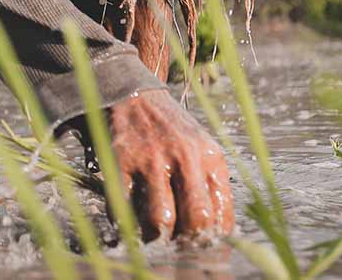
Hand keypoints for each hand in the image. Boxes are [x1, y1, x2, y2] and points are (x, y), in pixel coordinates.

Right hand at [107, 90, 233, 241]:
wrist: (137, 97)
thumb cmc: (174, 131)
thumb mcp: (203, 150)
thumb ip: (212, 186)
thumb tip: (216, 232)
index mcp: (210, 157)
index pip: (220, 214)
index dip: (210, 238)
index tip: (200, 244)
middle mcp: (185, 157)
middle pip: (196, 219)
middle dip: (187, 241)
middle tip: (177, 243)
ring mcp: (152, 159)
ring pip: (160, 219)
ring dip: (156, 235)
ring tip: (154, 235)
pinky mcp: (122, 160)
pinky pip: (123, 206)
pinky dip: (125, 221)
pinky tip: (129, 219)